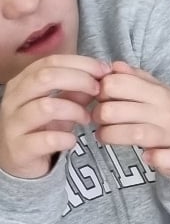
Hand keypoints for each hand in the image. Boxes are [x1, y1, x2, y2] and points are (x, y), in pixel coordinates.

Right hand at [0, 54, 105, 179]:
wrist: (18, 161)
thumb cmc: (41, 128)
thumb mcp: (61, 105)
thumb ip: (77, 90)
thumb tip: (101, 75)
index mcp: (22, 82)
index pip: (50, 62)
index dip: (80, 63)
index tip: (104, 70)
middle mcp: (13, 99)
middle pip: (45, 77)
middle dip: (79, 80)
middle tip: (98, 91)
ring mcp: (13, 124)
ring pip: (47, 106)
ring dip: (75, 110)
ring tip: (87, 118)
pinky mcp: (19, 149)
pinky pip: (46, 139)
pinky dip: (66, 138)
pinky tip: (72, 140)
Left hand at [93, 62, 169, 177]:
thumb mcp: (158, 90)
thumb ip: (135, 78)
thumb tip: (114, 66)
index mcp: (158, 92)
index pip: (116, 84)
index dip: (101, 91)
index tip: (102, 99)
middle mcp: (165, 111)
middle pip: (116, 110)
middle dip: (98, 115)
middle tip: (98, 120)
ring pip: (134, 133)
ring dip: (110, 136)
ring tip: (104, 136)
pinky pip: (165, 158)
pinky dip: (155, 158)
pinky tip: (147, 156)